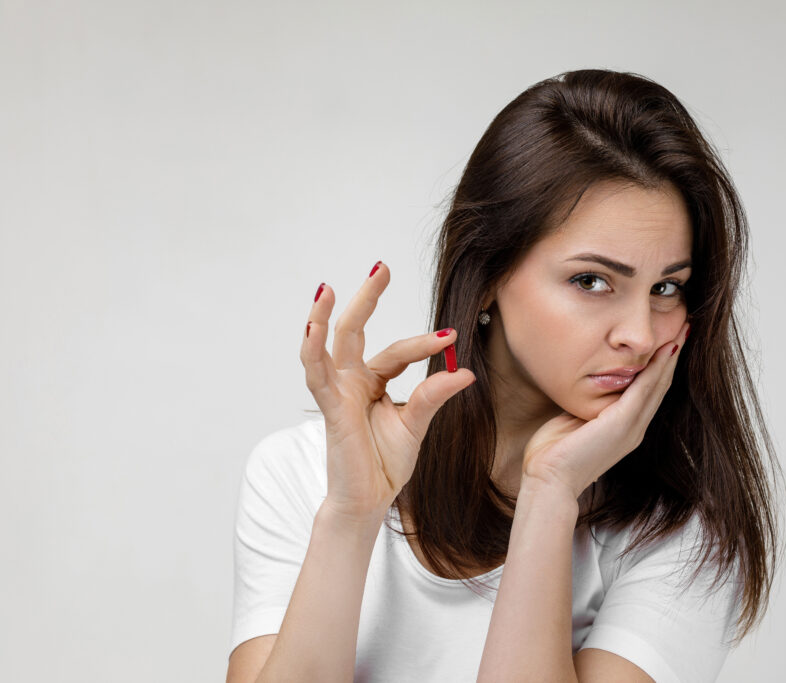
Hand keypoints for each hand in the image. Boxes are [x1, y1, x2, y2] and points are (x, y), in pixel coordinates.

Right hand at [301, 263, 475, 520]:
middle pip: (356, 329)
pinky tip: (313, 327)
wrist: (368, 501)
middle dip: (368, 296)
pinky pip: (316, 374)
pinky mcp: (330, 408)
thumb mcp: (417, 424)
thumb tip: (463, 371)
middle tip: (382, 266)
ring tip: (329, 287)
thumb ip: (434, 396)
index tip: (453, 337)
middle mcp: (352, 380)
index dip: (426, 344)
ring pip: (330, 344)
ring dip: (329, 315)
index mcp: (373, 382)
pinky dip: (312, 349)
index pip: (399, 352)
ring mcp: (338, 391)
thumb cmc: (386, 464)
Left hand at [520, 322, 690, 499]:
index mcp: (625, 430)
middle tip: (684, 330)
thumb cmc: (554, 454)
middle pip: (660, 387)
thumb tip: (587, 382)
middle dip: (672, 358)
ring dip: (670, 358)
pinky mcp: (622, 424)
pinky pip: (644, 390)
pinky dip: (656, 369)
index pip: (649, 393)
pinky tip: (665, 350)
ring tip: (682, 334)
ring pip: (657, 386)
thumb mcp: (575, 420)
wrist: (549, 480)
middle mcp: (635, 429)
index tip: (668, 342)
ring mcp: (631, 428)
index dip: (660, 367)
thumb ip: (589, 404)